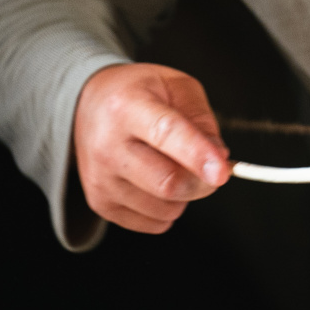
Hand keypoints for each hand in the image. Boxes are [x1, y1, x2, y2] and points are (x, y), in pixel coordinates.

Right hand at [73, 63, 230, 233]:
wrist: (87, 105)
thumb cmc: (139, 94)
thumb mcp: (177, 86)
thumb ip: (203, 120)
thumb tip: (219, 161)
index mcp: (127, 107)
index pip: (166, 134)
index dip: (197, 155)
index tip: (222, 172)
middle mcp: (107, 146)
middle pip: (169, 183)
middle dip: (203, 181)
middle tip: (209, 166)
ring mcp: (100, 179)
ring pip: (166, 208)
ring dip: (184, 194)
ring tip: (169, 165)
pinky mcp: (100, 204)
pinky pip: (156, 223)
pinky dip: (168, 207)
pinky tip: (154, 180)